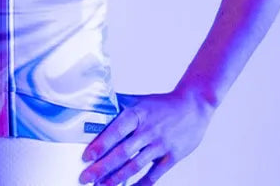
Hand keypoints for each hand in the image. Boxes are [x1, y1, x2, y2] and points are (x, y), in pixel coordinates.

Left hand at [79, 90, 215, 184]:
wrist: (193, 106)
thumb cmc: (161, 104)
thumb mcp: (137, 100)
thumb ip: (115, 105)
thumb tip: (90, 108)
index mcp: (137, 114)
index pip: (115, 131)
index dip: (100, 145)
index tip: (86, 157)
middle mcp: (148, 130)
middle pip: (122, 152)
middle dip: (102, 167)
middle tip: (86, 177)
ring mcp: (161, 145)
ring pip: (136, 165)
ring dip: (117, 178)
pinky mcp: (172, 156)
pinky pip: (155, 174)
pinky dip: (142, 184)